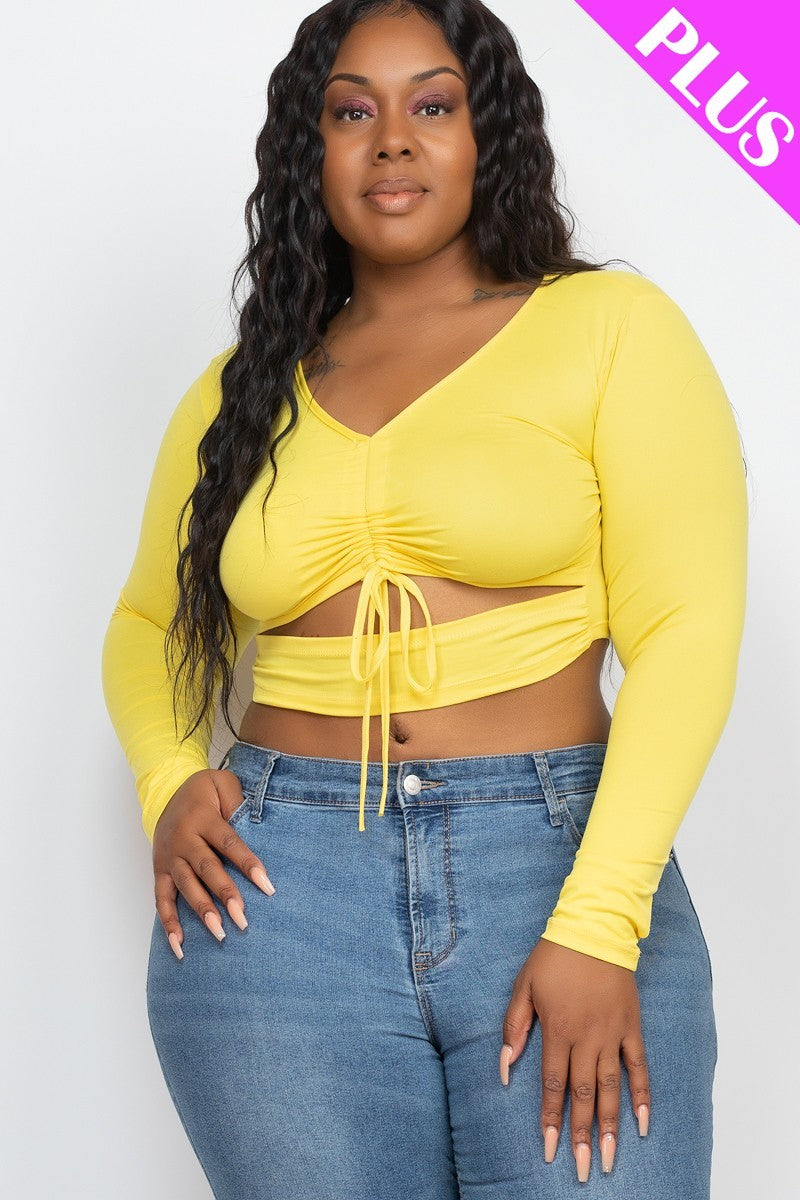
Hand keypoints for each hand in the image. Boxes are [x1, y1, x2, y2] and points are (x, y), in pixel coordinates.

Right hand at [152, 768, 275, 960]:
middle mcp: (184, 838)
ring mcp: (169, 856)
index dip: (247, 863)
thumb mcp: (223, 784)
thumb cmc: (206, 792)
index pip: (229, 843)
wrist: (168, 790)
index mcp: (203, 817)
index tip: (267, 886)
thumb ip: (238, 802)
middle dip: (225, 894)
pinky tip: (179, 944)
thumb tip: (254, 826)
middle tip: (242, 918)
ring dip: (201, 910)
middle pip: (207, 868)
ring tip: (219, 932)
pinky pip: (161, 899)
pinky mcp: (159, 870)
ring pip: (185, 886)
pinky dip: (168, 922)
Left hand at [499, 938, 649, 1180]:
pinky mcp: (631, 1026)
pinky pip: (638, 1066)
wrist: (593, 928)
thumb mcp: (523, 987)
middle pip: (583, 1095)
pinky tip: (643, 1122)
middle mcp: (586, 1038)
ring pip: (611, 1088)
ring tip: (609, 1157)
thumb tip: (505, 1066)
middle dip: (582, 1135)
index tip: (550, 1150)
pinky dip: (642, 1095)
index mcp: (557, 1029)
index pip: (552, 1085)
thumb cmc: (554, 956)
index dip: (550, 1119)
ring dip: (610, 1125)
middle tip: (583, 1169)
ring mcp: (612, 1034)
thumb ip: (514, 1028)